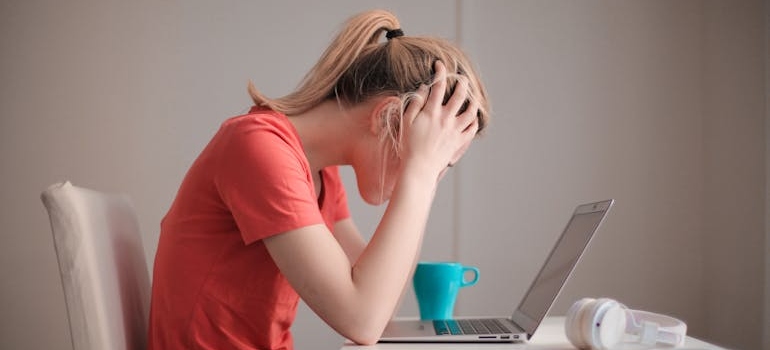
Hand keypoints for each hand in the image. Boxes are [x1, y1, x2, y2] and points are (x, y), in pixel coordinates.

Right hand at [401, 61, 479, 180]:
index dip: (440, 72)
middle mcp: (446, 118)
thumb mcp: (406, 122)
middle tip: (461, 78)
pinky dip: (474, 121)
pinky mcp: (459, 142)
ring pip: (471, 111)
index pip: (438, 86)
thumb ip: (416, 103)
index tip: (440, 65)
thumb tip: (425, 88)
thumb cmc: (409, 145)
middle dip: (462, 82)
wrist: (419, 168)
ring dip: (473, 101)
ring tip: (471, 96)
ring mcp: (455, 130)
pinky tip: (472, 117)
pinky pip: (472, 129)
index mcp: (432, 112)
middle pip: (460, 95)